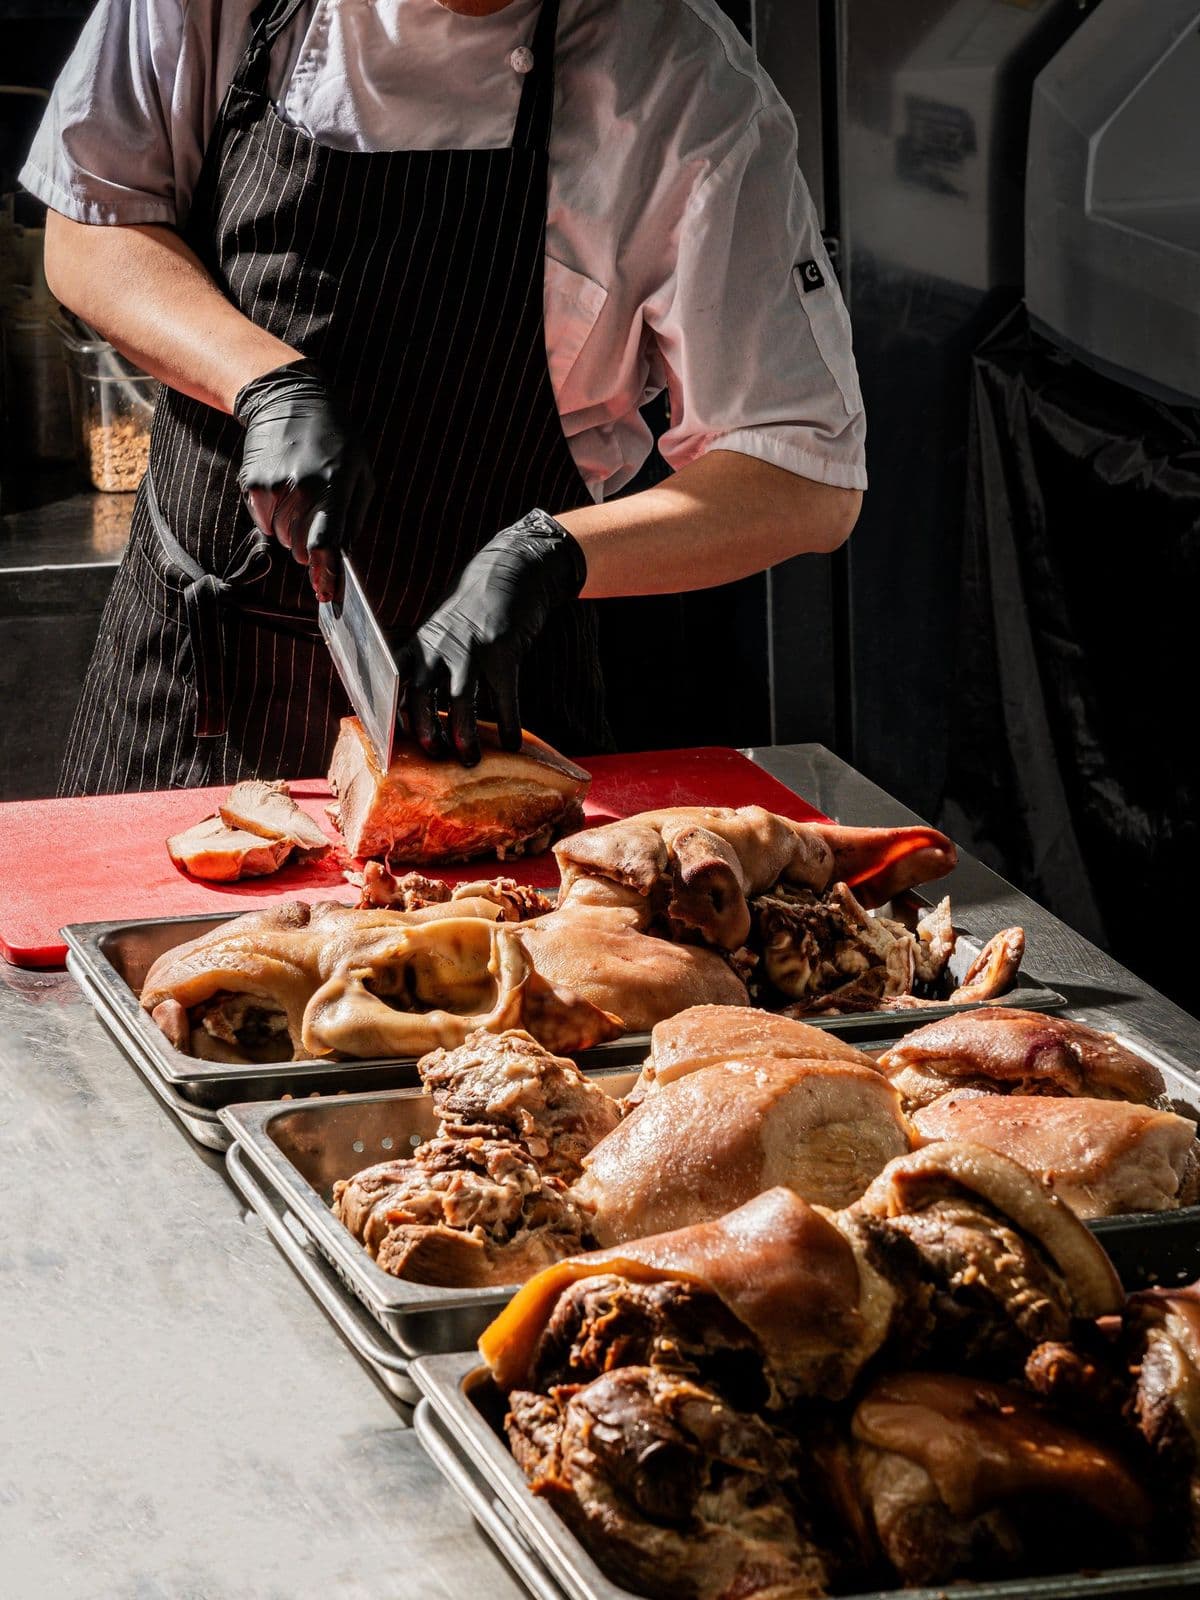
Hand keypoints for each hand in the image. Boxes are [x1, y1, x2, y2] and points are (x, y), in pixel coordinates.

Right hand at [234, 359, 372, 603]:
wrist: (290, 399)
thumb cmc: (335, 440)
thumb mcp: (361, 472)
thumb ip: (354, 516)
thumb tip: (343, 555)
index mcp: (335, 487)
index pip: (327, 543)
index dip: (325, 573)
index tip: (326, 594)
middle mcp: (303, 488)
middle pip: (299, 548)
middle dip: (307, 546)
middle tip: (313, 523)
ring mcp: (274, 486)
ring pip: (279, 537)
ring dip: (289, 530)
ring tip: (298, 498)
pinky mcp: (252, 482)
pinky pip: (262, 521)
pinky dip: (271, 517)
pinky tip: (281, 491)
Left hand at [395, 510, 586, 765]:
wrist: (510, 571)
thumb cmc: (472, 610)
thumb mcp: (439, 632)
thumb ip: (428, 664)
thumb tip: (419, 713)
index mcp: (418, 645)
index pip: (393, 683)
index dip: (390, 714)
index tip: (389, 744)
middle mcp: (438, 647)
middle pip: (421, 693)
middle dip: (424, 728)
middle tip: (433, 755)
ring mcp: (470, 648)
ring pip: (460, 698)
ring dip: (463, 733)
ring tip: (470, 759)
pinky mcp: (503, 650)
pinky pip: (504, 694)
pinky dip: (508, 722)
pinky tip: (512, 743)